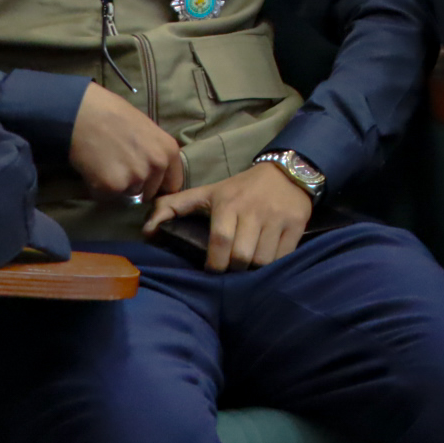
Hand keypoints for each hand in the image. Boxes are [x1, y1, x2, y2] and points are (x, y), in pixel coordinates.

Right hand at [69, 82, 185, 201]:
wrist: (84, 113)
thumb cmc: (114, 115)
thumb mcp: (148, 131)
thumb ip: (155, 153)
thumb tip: (155, 173)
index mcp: (170, 151)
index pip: (172, 184)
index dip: (158, 185)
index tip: (147, 182)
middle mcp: (158, 166)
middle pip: (150, 192)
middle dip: (136, 186)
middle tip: (119, 168)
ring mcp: (136, 177)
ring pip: (128, 194)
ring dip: (118, 187)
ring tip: (106, 166)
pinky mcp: (112, 187)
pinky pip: (106, 197)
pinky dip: (98, 189)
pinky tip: (94, 170)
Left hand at [143, 162, 312, 270]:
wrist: (287, 172)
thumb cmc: (241, 188)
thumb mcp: (207, 192)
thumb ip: (174, 207)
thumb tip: (146, 230)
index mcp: (229, 204)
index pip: (220, 242)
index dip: (214, 264)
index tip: (212, 269)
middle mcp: (254, 210)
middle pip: (241, 256)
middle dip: (234, 268)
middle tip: (232, 268)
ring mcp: (277, 218)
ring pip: (262, 260)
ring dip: (254, 268)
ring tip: (249, 265)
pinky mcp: (296, 224)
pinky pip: (283, 256)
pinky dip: (274, 263)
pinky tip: (267, 258)